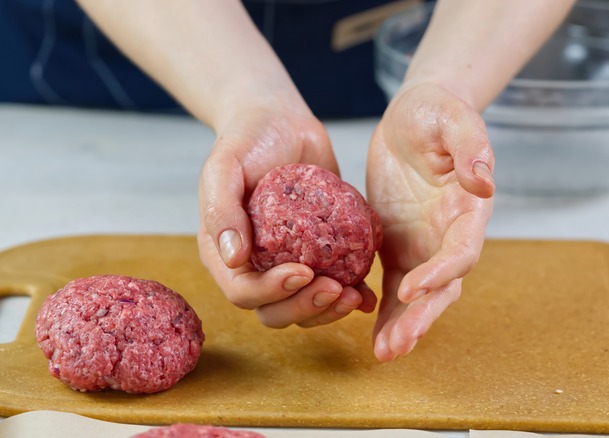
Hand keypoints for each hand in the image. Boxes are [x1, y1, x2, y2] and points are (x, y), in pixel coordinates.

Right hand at [197, 104, 376, 327]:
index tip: (302, 272)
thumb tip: (234, 259)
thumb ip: (222, 209)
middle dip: (305, 308)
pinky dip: (350, 295)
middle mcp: (257, 266)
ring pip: (305, 308)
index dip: (271, 292)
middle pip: (276, 311)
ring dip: (329, 310)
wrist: (280, 124)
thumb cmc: (246, 142)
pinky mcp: (321, 254)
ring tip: (353, 295)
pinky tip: (367, 295)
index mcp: (227, 254)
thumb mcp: (224, 167)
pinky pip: (334, 286)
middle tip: (335, 290)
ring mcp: (290, 263)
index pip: (244, 291)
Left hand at [367, 83, 494, 361]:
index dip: (441, 272)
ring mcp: (423, 244)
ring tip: (383, 353)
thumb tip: (484, 181)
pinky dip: (385, 310)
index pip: (461, 251)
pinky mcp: (397, 246)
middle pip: (443, 287)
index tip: (413, 288)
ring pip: (418, 295)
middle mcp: (449, 235)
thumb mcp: (453, 118)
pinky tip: (370, 333)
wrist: (415, 116)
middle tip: (396, 345)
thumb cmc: (437, 113)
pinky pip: (392, 285)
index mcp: (468, 209)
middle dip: (422, 317)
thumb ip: (471, 146)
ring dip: (403, 325)